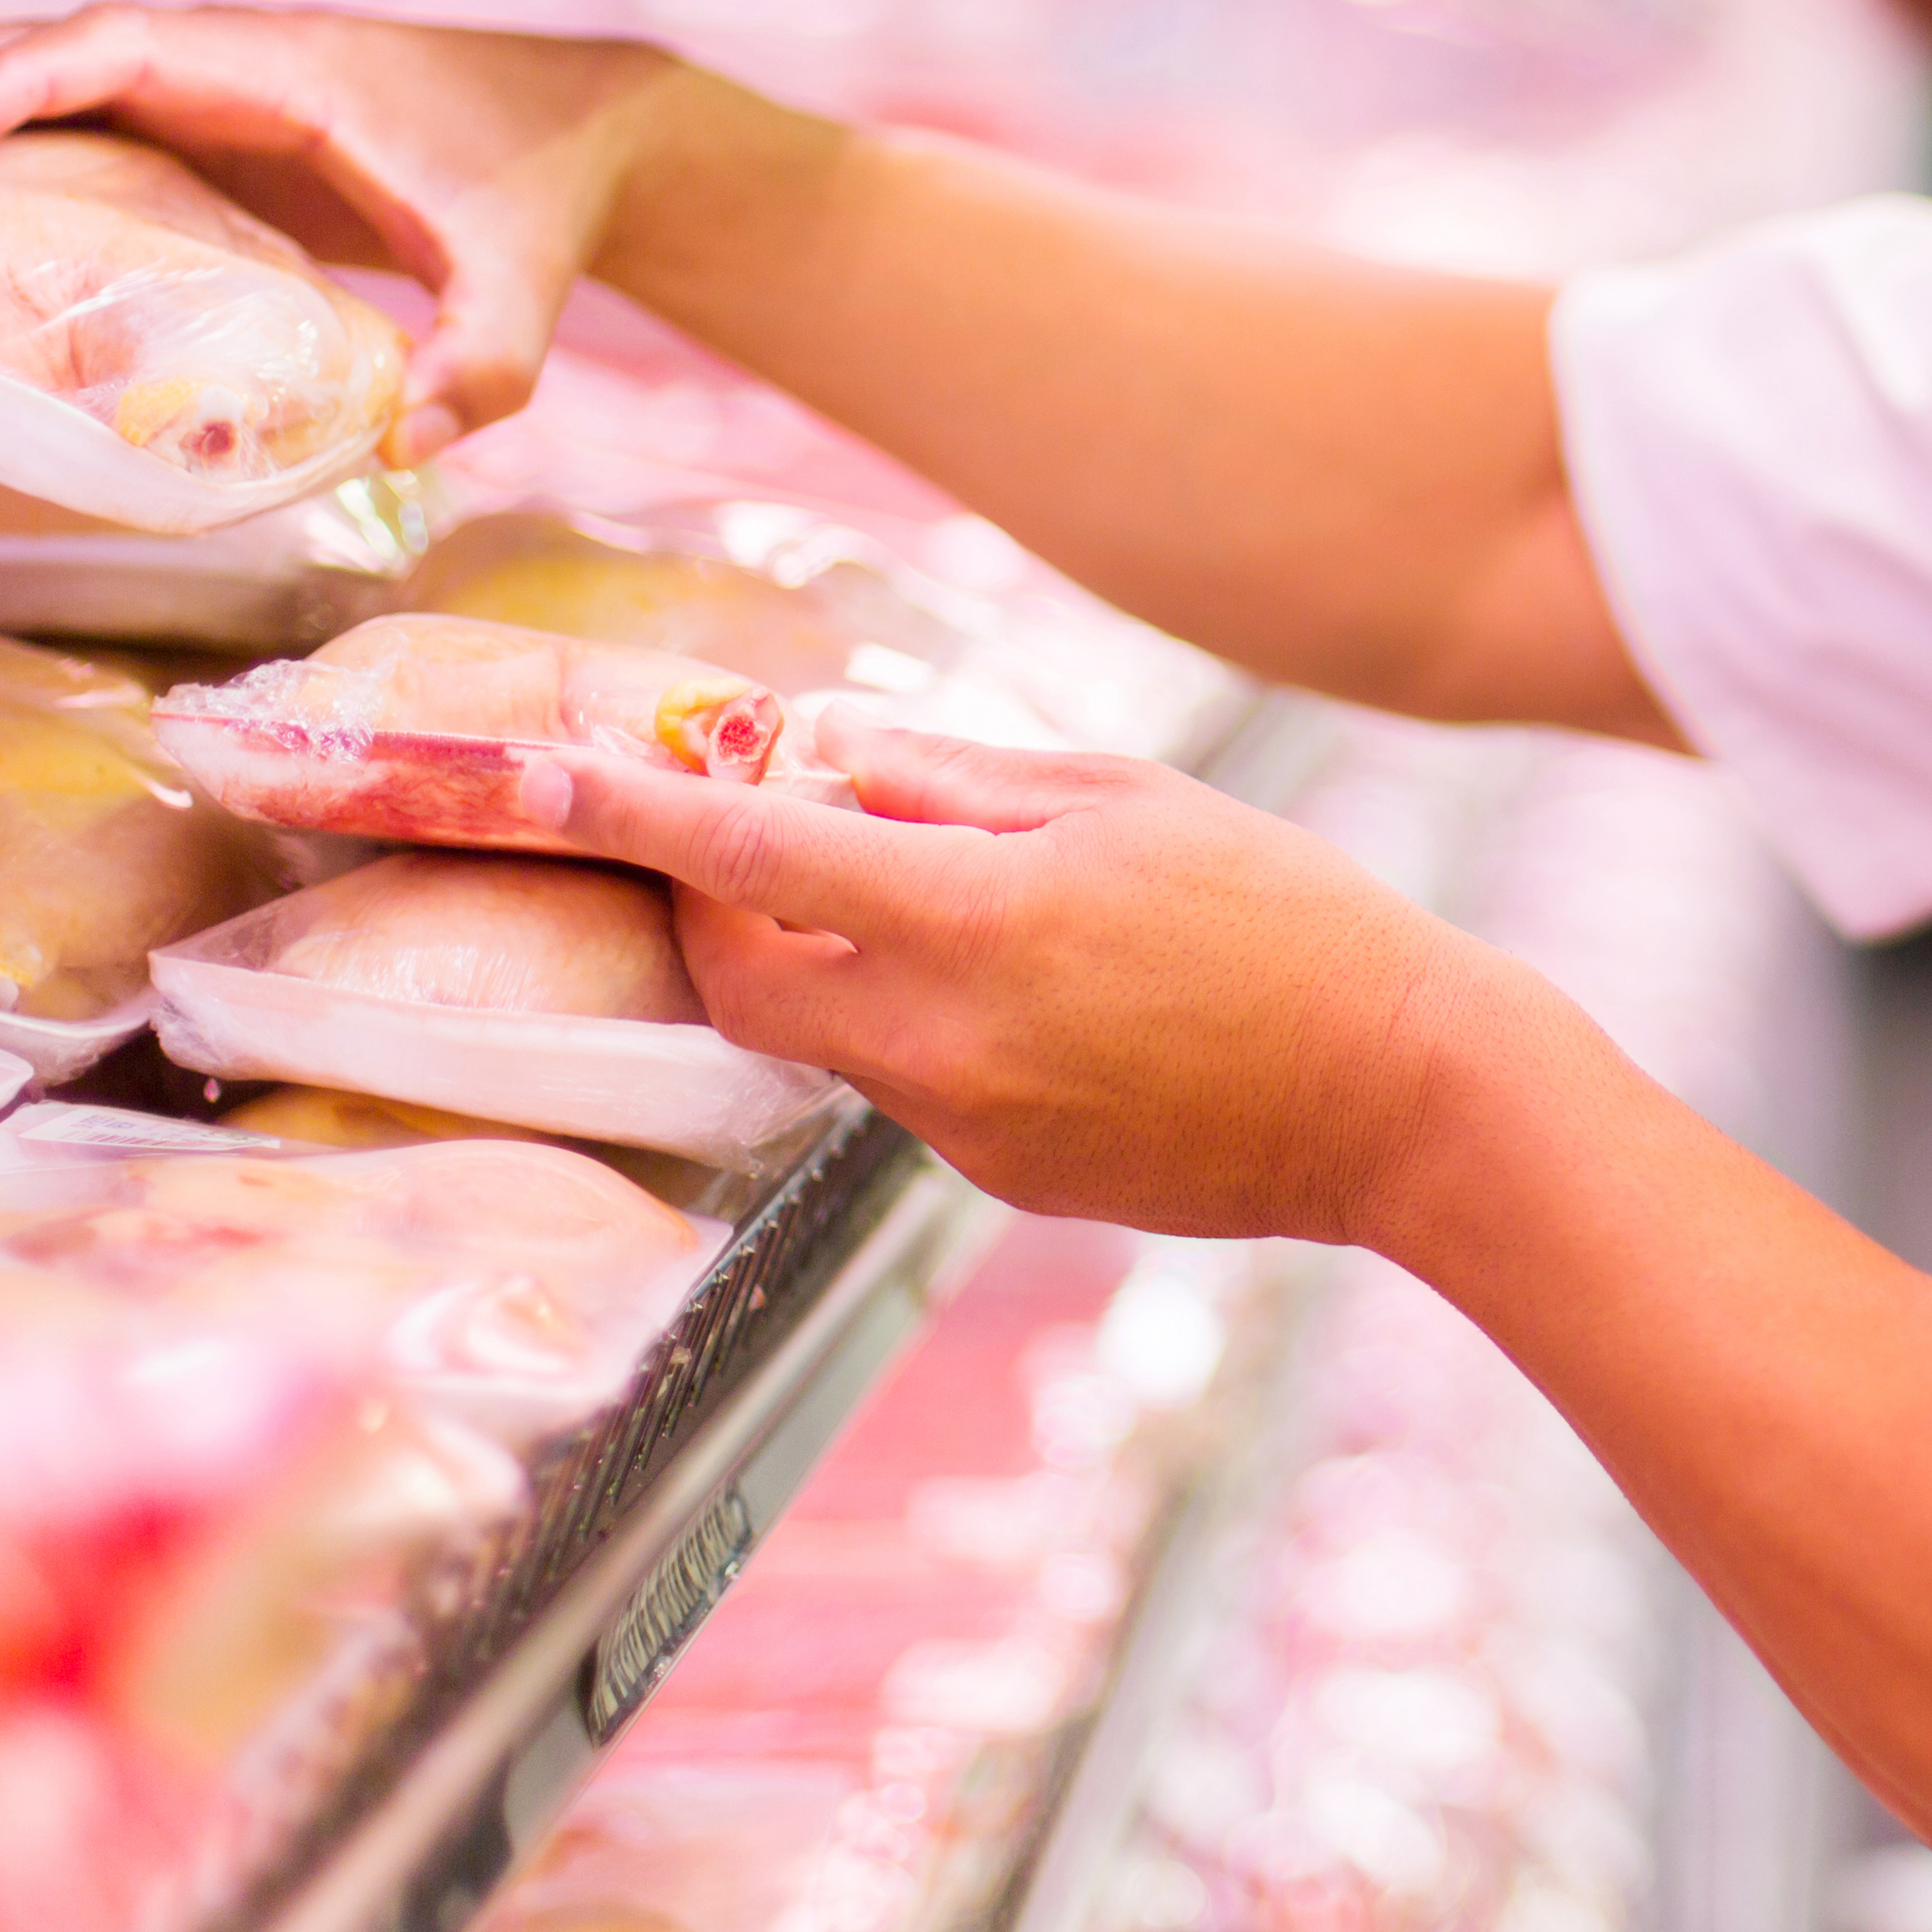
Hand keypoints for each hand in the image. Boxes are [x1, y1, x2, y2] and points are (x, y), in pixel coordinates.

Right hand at [0, 3, 694, 463]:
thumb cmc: (543, 194)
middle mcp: (230, 64)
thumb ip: (480, 367)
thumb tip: (399, 446)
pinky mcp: (213, 139)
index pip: (118, 41)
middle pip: (45, 45)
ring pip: (50, 84)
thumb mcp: (524, 289)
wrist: (585, 134)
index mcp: (285, 70)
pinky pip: (85, 132)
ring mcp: (213, 97)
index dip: (15, 74)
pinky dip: (7, 167)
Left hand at [520, 712, 1524, 1241]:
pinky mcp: (1002, 1176)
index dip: (626, 811)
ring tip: (972, 905)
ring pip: (832, 1032)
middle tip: (757, 836)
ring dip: (846, 960)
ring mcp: (968, 1124)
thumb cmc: (1286, 919)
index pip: (747, 854)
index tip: (529, 777)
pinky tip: (1058, 999)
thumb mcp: (1127, 801)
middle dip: (715, 907)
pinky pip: (916, 1084)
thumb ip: (958, 780)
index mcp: (975, 917)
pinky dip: (934, 1022)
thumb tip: (829, 755)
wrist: (1402, 1095)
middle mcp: (944, 1038)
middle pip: (742, 978)